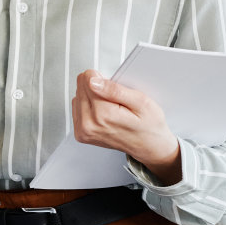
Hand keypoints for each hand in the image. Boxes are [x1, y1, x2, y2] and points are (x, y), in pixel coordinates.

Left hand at [72, 70, 181, 184]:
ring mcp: (83, 131)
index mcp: (103, 114)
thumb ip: (115, 90)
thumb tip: (93, 82)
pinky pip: (77, 109)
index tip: (113, 86)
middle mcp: (88, 124)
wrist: (148, 146)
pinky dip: (89, 107)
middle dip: (97, 87)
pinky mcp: (80, 134)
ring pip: (77, 96)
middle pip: (80, 87)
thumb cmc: (148, 126)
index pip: (87, 79)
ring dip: (92, 97)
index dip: (103, 78)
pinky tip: (103, 113)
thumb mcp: (141, 102)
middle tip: (115, 100)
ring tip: (111, 107)